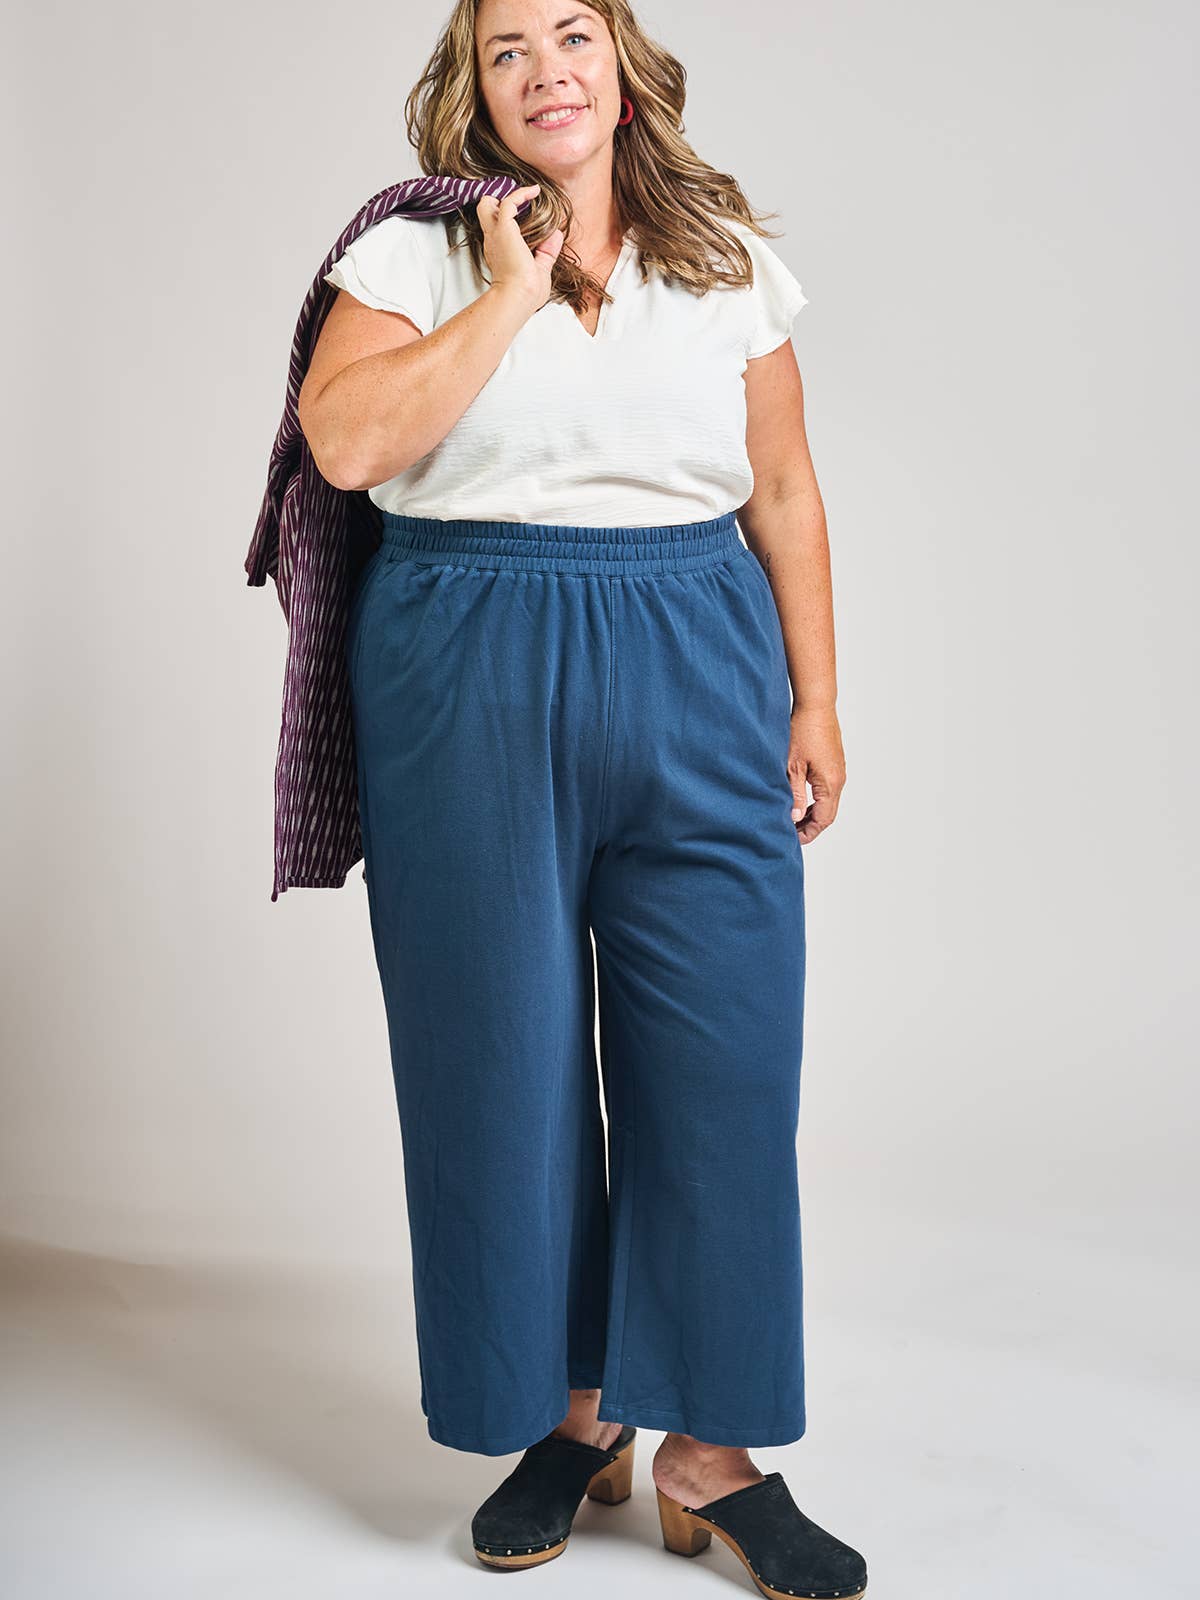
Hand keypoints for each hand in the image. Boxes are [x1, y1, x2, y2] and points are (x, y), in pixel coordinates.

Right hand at [477, 184, 563, 313]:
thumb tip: (557, 234)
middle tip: (519, 200)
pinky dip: (521, 194)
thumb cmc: (526, 293)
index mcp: (498, 251)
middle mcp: (493, 241)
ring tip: (528, 193)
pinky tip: (535, 192)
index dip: (505, 218)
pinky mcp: (504, 228)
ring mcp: (496, 234)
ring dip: (505, 196)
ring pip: (488, 203)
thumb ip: (547, 251)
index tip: (523, 211)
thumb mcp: (540, 268)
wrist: (518, 297)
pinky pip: (509, 201)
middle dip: (497, 202)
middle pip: (484, 211)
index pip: (494, 227)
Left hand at [788, 705, 844, 842]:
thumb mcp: (792, 766)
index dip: (808, 832)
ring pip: (829, 802)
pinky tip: (801, 800)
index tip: (793, 839)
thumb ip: (794, 794)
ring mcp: (839, 770)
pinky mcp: (835, 763)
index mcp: (830, 783)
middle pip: (828, 814)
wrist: (816, 704)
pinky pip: (828, 789)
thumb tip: (794, 818)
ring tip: (794, 819)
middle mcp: (839, 779)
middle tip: (792, 833)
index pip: (823, 819)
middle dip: (811, 826)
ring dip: (813, 813)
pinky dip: (816, 800)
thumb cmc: (802, 731)